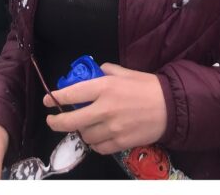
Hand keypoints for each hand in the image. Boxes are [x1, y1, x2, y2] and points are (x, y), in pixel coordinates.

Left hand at [43, 63, 165, 153]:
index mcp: (103, 87)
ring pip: (85, 136)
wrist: (171, 106)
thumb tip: (91, 74)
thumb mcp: (123, 72)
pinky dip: (95, 144)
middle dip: (56, 122)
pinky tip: (96, 137)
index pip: (71, 94)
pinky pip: (99, 147)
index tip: (48, 100)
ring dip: (80, 132)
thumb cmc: (147, 86)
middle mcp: (104, 109)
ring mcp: (113, 128)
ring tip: (83, 126)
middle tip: (52, 121)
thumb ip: (104, 72)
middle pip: (71, 121)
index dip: (55, 98)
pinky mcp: (122, 142)